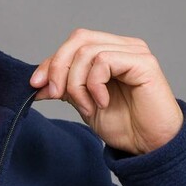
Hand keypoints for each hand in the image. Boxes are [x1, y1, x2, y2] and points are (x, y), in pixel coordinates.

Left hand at [29, 28, 184, 155]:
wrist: (149, 146)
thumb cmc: (124, 126)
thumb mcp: (85, 104)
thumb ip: (65, 89)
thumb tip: (37, 82)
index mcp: (110, 52)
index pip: (74, 43)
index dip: (51, 61)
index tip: (36, 85)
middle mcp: (123, 47)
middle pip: (78, 39)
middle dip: (58, 67)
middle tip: (55, 93)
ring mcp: (134, 52)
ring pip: (87, 52)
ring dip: (77, 83)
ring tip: (87, 106)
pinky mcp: (143, 62)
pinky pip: (104, 61)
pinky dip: (94, 84)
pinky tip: (102, 102)